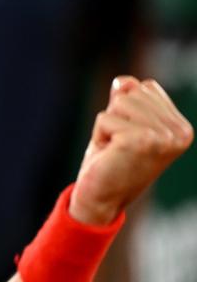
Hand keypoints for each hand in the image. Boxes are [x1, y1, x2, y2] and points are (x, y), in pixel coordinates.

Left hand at [71, 76, 193, 224]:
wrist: (100, 200)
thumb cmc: (110, 162)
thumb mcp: (121, 124)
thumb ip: (126, 100)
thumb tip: (123, 81)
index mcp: (181, 126)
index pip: (146, 87)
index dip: (125, 109)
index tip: (128, 137)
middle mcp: (179, 131)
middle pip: (132, 91)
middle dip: (115, 116)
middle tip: (118, 146)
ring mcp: (163, 137)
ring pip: (119, 102)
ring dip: (107, 126)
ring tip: (114, 149)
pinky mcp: (140, 141)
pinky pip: (105, 118)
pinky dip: (98, 135)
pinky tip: (109, 155)